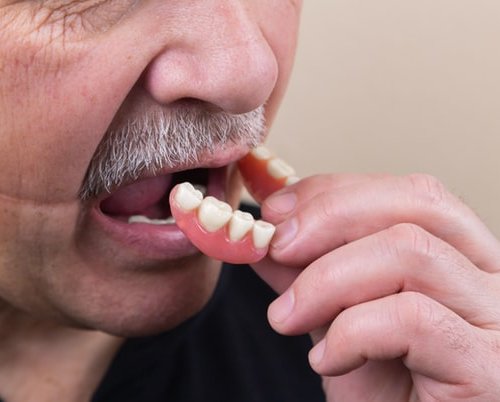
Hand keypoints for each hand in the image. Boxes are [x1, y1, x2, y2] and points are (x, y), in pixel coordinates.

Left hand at [251, 173, 499, 400]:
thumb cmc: (387, 393)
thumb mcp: (339, 318)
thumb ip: (310, 272)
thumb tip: (266, 233)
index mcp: (462, 257)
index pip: (407, 193)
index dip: (334, 192)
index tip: (277, 212)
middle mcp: (494, 278)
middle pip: (416, 203)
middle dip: (329, 216)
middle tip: (276, 245)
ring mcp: (499, 320)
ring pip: (410, 251)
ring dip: (327, 279)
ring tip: (286, 318)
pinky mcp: (489, 367)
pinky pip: (412, 318)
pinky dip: (351, 332)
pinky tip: (327, 362)